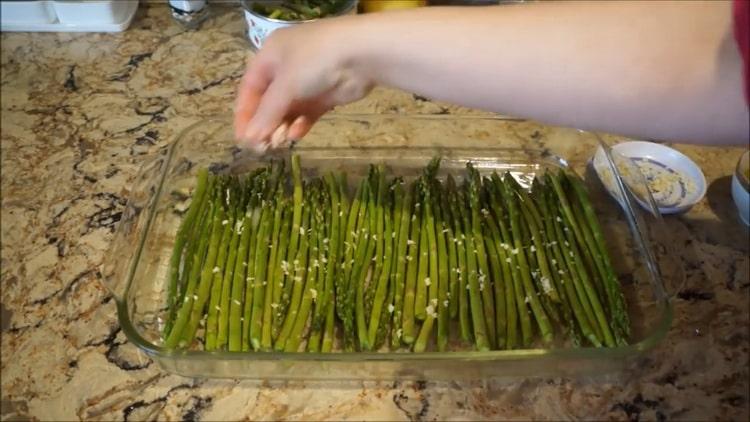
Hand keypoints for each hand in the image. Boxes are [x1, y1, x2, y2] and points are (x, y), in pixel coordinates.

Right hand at [234, 20, 372, 151]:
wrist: (362, 54)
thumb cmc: (315, 61)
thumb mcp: (286, 84)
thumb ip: (267, 113)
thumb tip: (249, 139)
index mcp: (270, 55)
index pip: (249, 88)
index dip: (244, 114)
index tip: (242, 138)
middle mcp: (286, 67)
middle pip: (268, 101)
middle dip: (264, 123)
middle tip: (261, 147)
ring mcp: (308, 81)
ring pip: (288, 109)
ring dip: (282, 126)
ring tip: (278, 143)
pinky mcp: (325, 95)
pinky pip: (307, 113)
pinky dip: (301, 125)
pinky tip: (297, 135)